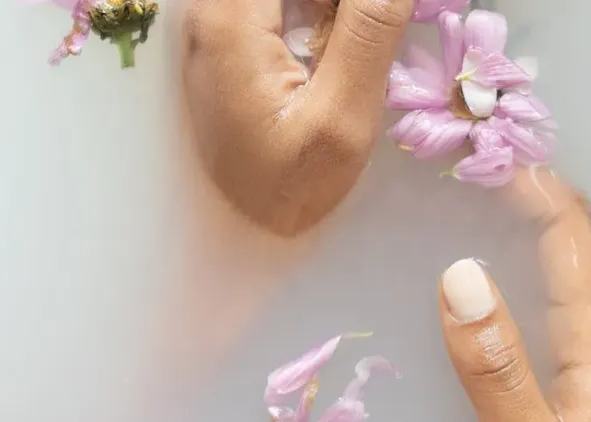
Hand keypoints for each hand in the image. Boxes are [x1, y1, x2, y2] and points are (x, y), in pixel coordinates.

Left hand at [182, 0, 413, 235]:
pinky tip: (336, 40)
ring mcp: (214, 23)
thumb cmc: (291, 184)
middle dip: (342, 7)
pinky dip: (312, 14)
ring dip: (329, 12)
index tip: (380, 15)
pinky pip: (275, 7)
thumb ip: (370, 29)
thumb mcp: (342, 115)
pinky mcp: (226, 39)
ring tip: (364, 29)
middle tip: (373, 24)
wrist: (244, 230)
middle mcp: (210, 9)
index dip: (354, 1)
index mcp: (231, 18)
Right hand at [437, 169, 590, 421]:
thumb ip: (495, 371)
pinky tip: (487, 261)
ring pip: (561, 265)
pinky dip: (519, 259)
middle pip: (573, 242)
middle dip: (532, 192)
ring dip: (525, 220)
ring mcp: (587, 359)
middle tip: (476, 159)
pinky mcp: (569, 377)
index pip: (572, 240)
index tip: (484, 153)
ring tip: (478, 191)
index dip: (533, 188)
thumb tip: (459, 275)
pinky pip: (547, 296)